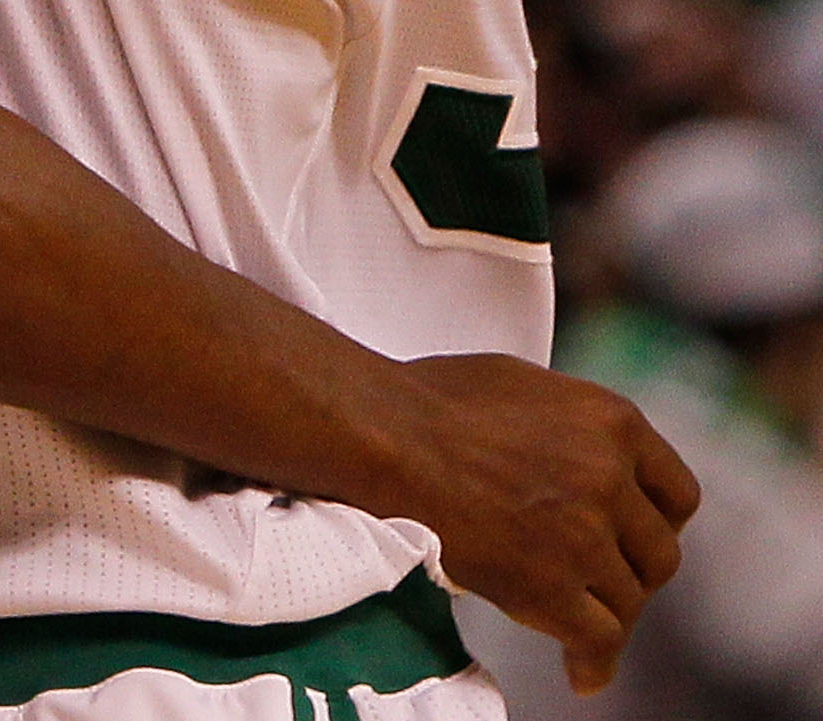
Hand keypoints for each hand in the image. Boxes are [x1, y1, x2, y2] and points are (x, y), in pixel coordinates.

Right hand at [375, 353, 697, 694]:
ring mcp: (584, 535)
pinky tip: (581, 673)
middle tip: (600, 580)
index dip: (657, 523)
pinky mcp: (550, 586)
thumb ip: (573, 425)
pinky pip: (598, 640)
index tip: (637, 538)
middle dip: (632, 572)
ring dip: (605, 613)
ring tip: (577, 622)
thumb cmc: (429, 401)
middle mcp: (610, 478)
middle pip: (658, 554)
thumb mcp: (524, 386)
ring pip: (627, 601)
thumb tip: (580, 454)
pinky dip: (592, 662)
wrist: (380, 435)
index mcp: (611, 422)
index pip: (677, 495)